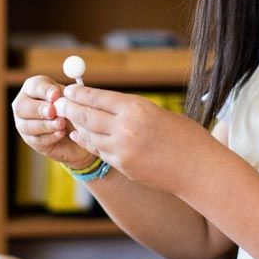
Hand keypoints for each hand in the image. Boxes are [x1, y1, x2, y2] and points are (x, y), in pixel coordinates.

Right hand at [11, 75, 94, 167]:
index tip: (56, 95)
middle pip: (21, 107)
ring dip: (45, 125)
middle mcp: (22, 104)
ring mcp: (23, 123)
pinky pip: (36, 140)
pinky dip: (49, 137)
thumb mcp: (69, 98)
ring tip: (61, 124)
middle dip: (38, 109)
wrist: (76, 129)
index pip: (33, 86)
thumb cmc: (70, 107)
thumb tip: (58, 98)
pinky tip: (61, 133)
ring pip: (26, 126)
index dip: (44, 91)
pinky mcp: (30, 140)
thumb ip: (64, 96)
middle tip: (53, 112)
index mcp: (32, 88)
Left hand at [55, 84, 214, 193]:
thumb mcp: (157, 113)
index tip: (69, 89)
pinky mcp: (123, 166)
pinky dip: (88, 141)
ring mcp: (122, 150)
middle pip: (87, 115)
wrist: (198, 169)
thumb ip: (131, 110)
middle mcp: (126, 128)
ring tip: (68, 117)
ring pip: (88, 134)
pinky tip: (81, 135)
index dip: (80, 93)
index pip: (98, 97)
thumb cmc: (184, 136)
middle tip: (60, 102)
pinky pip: (98, 150)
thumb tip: (104, 103)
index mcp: (137, 108)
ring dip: (76, 125)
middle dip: (70, 108)